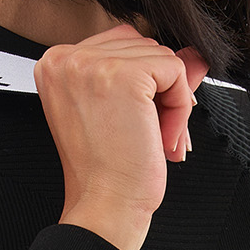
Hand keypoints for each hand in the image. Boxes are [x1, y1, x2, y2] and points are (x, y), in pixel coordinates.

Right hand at [35, 24, 208, 249]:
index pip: (120, 44)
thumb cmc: (108, 170)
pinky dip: (180, 107)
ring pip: (162, 57)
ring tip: (151, 136)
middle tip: (145, 134)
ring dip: (170, 101)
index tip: (134, 121)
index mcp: (55, 64)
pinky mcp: (124, 76)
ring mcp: (91, 63)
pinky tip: (161, 136)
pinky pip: (176, 71)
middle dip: (157, 90)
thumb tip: (194, 53)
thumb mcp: (117, 109)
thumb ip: (146, 73)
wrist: (105, 205)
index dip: (142, 83)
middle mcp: (65, 57)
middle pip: (141, 45)